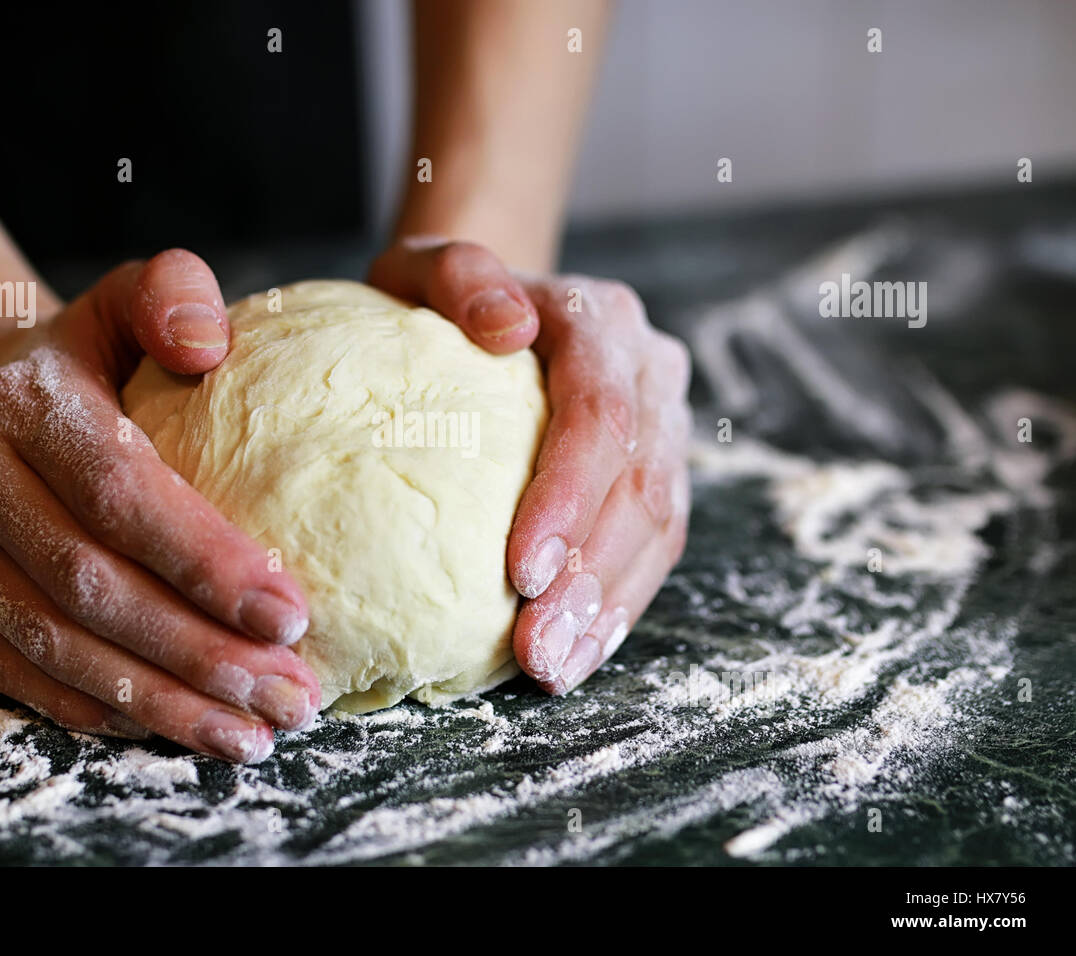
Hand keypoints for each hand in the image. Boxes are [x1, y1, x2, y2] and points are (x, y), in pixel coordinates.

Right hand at [0, 250, 319, 761]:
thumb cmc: (89, 357)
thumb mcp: (127, 300)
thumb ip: (171, 294)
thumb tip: (212, 342)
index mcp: (26, 406)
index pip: (121, 495)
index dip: (206, 562)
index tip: (292, 616)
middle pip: (93, 587)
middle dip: (199, 654)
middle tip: (291, 698)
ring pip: (57, 644)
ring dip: (160, 703)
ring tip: (251, 735)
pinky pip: (19, 672)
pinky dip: (98, 710)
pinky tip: (172, 730)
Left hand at [370, 239, 691, 693]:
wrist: (488, 307)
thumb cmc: (440, 297)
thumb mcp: (426, 266)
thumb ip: (460, 275)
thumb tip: (504, 328)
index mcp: (601, 320)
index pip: (601, 413)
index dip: (569, 495)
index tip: (519, 571)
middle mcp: (649, 371)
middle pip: (640, 482)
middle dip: (590, 577)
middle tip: (536, 651)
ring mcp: (663, 424)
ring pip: (659, 526)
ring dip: (608, 607)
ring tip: (554, 668)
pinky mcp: (656, 471)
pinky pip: (652, 545)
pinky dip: (616, 605)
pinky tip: (576, 653)